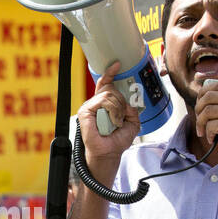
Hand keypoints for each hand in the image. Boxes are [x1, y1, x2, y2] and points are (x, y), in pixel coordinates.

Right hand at [75, 61, 139, 185]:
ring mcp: (89, 106)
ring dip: (118, 108)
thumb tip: (129, 100)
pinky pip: (104, 101)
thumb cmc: (116, 140)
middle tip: (122, 116)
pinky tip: (113, 121)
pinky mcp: (85, 111)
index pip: (106, 84)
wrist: (109, 153)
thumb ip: (132, 108)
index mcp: (104, 104)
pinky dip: (113, 111)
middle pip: (111, 88)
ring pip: (109, 94)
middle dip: (122, 101)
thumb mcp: (132, 121)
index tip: (118, 65)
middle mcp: (95, 103)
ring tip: (117, 122)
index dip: (111, 74)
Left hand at [194, 75, 217, 166]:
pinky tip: (212, 139)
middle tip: (200, 121)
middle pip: (208, 96)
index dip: (202, 95)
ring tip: (203, 131)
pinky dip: (207, 134)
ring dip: (201, 123)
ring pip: (207, 111)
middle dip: (199, 109)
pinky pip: (210, 125)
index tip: (200, 107)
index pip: (215, 85)